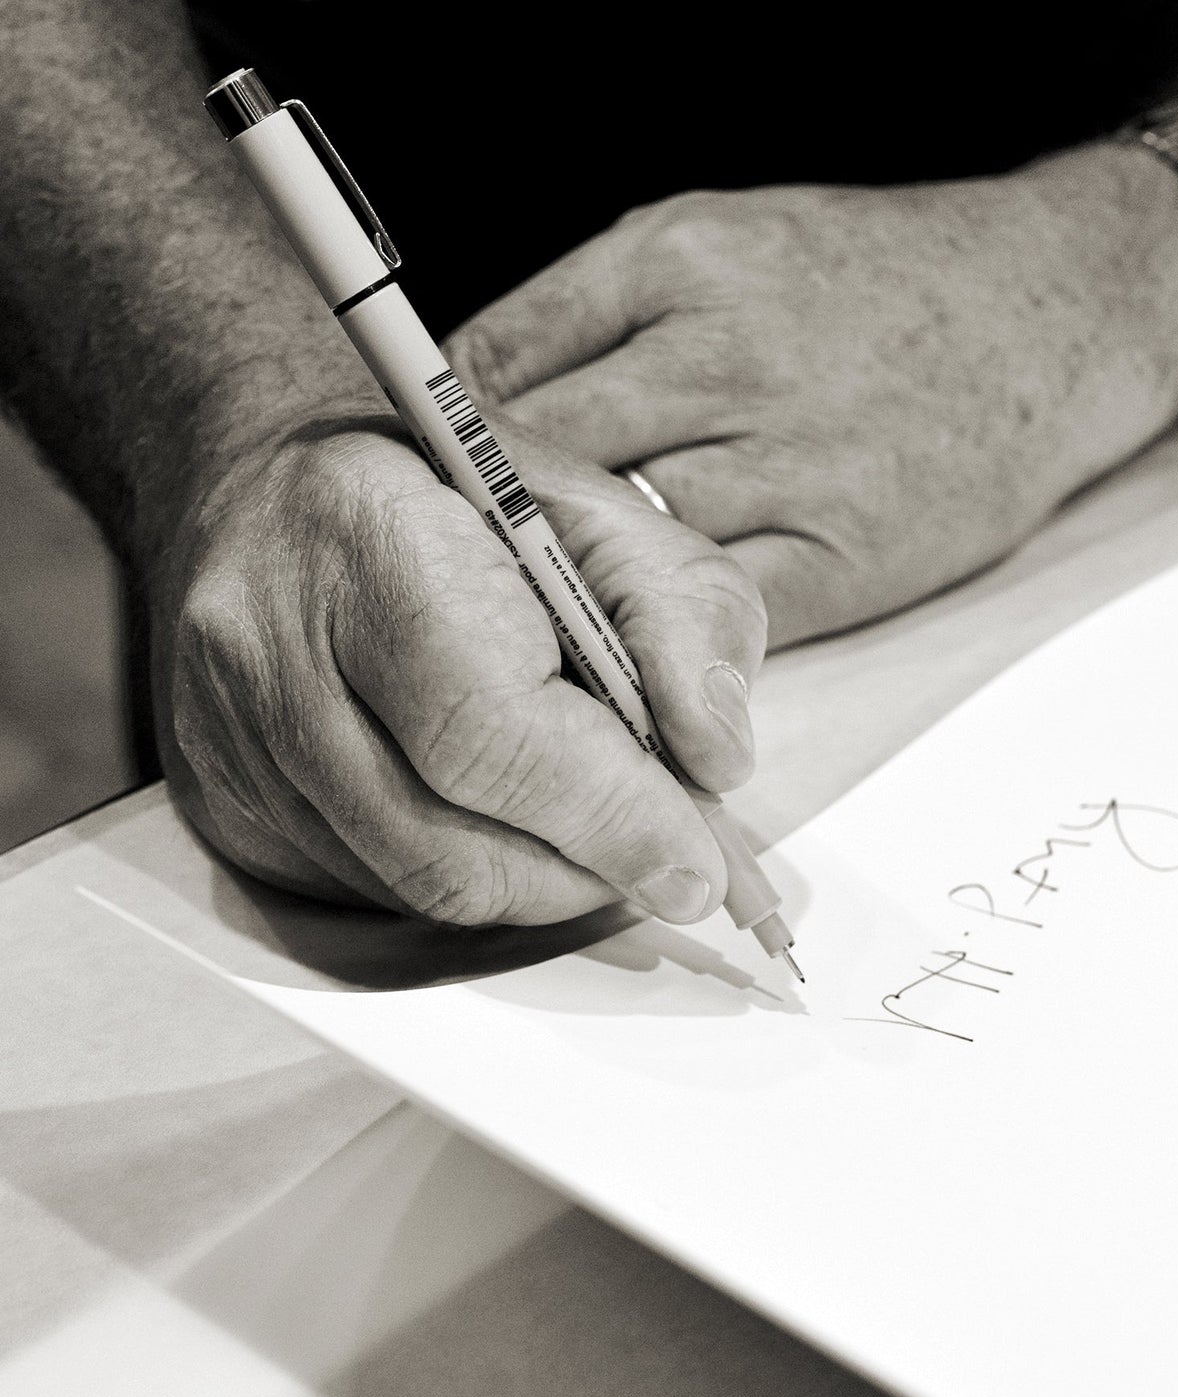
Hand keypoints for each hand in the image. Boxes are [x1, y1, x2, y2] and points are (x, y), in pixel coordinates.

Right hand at [146, 410, 766, 927]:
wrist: (275, 486)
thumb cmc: (454, 496)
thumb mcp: (606, 514)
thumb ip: (686, 617)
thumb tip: (717, 759)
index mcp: (368, 531)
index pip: (488, 727)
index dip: (608, 816)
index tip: (697, 865)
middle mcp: (268, 643)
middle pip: (446, 841)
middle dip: (587, 871)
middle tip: (667, 861)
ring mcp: (229, 737)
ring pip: (413, 886)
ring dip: (539, 886)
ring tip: (598, 834)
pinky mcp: (222, 802)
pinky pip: (370, 892)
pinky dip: (470, 878)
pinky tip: (507, 821)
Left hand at [448, 145, 1177, 645]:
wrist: (1059, 312)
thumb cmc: (883, 279)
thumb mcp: (731, 235)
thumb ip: (608, 307)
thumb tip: (482, 394)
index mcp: (684, 259)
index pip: (503, 359)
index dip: (443, 436)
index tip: (417, 484)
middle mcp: (728, 357)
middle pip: (543, 461)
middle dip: (484, 523)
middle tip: (442, 574)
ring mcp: (790, 464)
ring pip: (618, 548)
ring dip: (563, 591)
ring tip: (525, 621)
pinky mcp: (844, 558)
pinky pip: (712, 613)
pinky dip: (658, 635)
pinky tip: (631, 640)